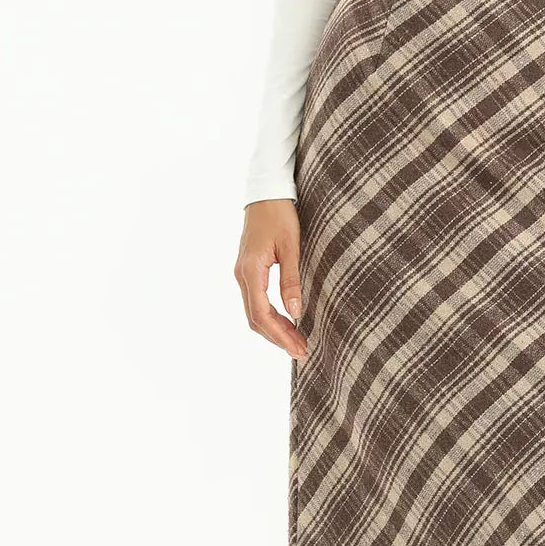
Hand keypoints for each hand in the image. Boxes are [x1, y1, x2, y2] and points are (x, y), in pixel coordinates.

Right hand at [237, 198, 306, 360]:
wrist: (266, 193)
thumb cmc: (280, 215)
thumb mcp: (291, 246)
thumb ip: (291, 280)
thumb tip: (295, 312)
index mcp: (251, 271)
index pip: (262, 314)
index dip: (280, 335)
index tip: (299, 349)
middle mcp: (242, 275)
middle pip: (255, 319)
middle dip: (278, 338)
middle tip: (302, 352)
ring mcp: (243, 273)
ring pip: (254, 312)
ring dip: (274, 330)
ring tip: (296, 343)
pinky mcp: (248, 271)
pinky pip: (256, 302)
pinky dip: (270, 317)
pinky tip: (287, 323)